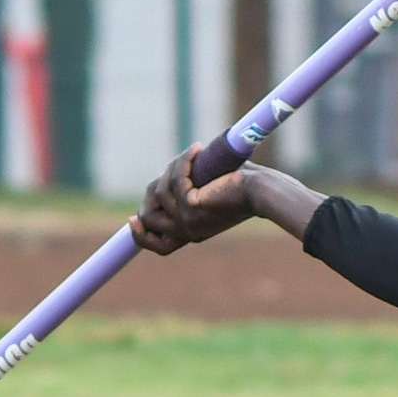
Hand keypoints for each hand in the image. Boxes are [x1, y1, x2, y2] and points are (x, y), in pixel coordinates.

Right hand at [137, 154, 320, 255]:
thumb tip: (165, 179)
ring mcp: (187, 222)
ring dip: (173, 169)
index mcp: (192, 232)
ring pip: (157, 192)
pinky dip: (183, 161)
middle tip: (179, 167)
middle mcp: (187, 231)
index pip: (158, 246)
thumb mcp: (210, 191)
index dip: (140, 235)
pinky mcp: (191, 207)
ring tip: (197, 156)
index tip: (132, 219)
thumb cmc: (246, 186)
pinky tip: (198, 150)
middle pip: (147, 216)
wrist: (265, 191)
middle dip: (157, 186)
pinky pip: (174, 180)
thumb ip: (187, 189)